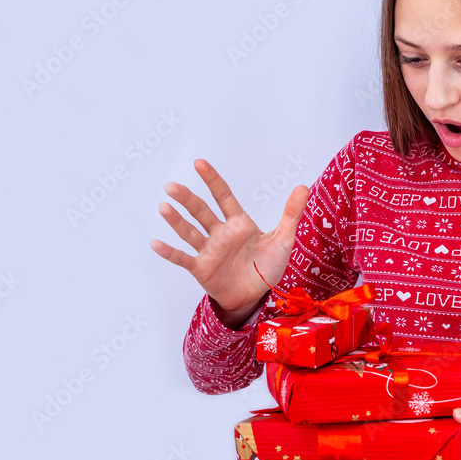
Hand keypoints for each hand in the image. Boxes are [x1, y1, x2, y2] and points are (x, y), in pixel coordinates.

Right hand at [150, 159, 309, 326]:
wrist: (257, 296)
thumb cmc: (267, 266)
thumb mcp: (283, 240)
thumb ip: (291, 214)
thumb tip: (303, 187)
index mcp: (239, 223)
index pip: (223, 196)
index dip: (212, 180)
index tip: (199, 163)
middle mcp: (220, 233)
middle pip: (201, 211)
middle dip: (187, 198)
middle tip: (172, 186)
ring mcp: (209, 250)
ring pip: (190, 231)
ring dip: (176, 220)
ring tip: (164, 207)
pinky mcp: (202, 268)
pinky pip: (183, 259)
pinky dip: (170, 252)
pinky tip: (156, 244)